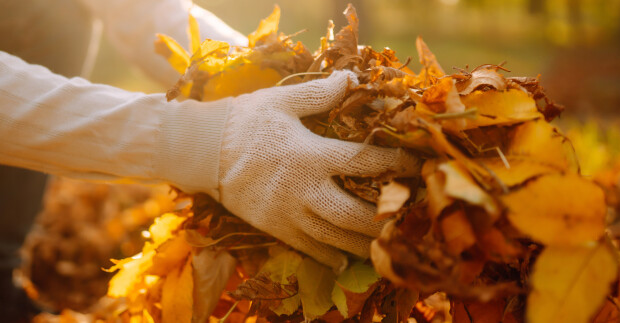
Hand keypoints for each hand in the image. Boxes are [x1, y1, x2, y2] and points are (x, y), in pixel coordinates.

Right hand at [216, 71, 419, 269]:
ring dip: (364, 244)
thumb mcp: (282, 101)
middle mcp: (303, 189)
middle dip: (385, 219)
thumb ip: (319, 95)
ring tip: (386, 245)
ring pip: (335, 238)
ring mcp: (289, 214)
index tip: (416, 167)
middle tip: (407, 218)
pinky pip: (309, 250)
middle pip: (355, 214)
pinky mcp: (275, 228)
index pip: (363, 162)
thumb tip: (352, 80)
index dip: (395, 165)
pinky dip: (330, 257)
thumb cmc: (245, 121)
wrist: (203, 151)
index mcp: (310, 155)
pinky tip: (346, 260)